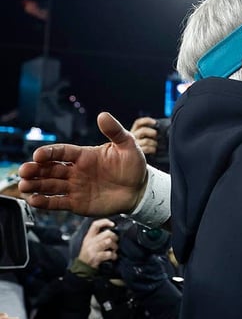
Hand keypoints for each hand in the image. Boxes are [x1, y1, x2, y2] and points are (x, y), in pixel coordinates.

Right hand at [18, 112, 147, 215]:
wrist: (140, 189)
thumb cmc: (133, 165)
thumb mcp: (128, 145)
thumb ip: (115, 131)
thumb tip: (103, 115)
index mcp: (84, 155)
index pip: (61, 152)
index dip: (49, 153)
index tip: (38, 155)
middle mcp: (75, 171)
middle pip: (50, 169)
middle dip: (35, 170)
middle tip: (24, 171)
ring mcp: (75, 187)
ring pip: (50, 185)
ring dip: (36, 185)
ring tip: (24, 185)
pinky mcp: (77, 203)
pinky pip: (59, 202)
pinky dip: (46, 202)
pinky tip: (34, 200)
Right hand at [78, 218, 118, 268]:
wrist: (82, 267)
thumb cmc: (89, 254)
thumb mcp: (90, 243)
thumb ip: (98, 236)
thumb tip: (112, 230)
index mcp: (88, 237)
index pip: (95, 225)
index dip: (105, 222)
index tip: (113, 224)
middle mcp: (90, 242)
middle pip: (107, 233)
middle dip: (115, 237)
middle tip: (115, 242)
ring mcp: (92, 249)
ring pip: (109, 242)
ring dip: (115, 247)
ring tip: (114, 250)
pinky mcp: (96, 257)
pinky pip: (109, 254)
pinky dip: (114, 256)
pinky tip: (113, 257)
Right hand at [130, 116, 158, 155]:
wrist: (139, 160)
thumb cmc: (146, 147)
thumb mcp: (146, 137)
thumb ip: (149, 132)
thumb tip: (158, 126)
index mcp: (134, 131)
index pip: (138, 123)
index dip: (147, 120)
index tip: (155, 122)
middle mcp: (132, 137)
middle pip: (142, 130)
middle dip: (152, 132)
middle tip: (156, 135)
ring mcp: (135, 145)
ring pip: (146, 140)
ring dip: (154, 142)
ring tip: (156, 145)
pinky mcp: (137, 152)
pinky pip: (146, 148)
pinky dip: (152, 149)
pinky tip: (154, 150)